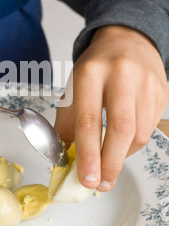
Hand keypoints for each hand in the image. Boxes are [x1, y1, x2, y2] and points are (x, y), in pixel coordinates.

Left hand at [54, 25, 168, 191]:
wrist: (126, 40)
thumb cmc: (95, 68)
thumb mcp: (73, 87)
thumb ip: (67, 123)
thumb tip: (65, 159)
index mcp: (91, 72)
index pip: (89, 120)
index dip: (88, 154)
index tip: (86, 179)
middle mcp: (121, 75)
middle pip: (121, 129)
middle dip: (110, 163)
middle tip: (101, 185)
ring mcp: (146, 82)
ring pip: (139, 133)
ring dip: (122, 155)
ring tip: (109, 160)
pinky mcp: (162, 91)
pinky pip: (149, 128)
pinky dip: (134, 143)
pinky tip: (122, 142)